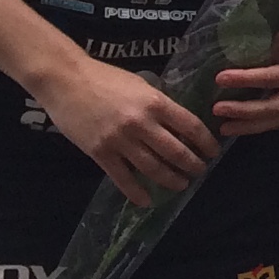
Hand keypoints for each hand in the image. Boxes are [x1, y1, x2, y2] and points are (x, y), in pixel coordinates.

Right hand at [35, 51, 216, 207]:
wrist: (64, 79)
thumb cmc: (104, 77)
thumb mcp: (141, 85)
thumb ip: (159, 105)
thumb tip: (178, 124)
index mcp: (155, 103)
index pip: (191, 127)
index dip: (206, 143)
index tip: (213, 152)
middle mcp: (141, 123)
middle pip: (176, 152)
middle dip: (193, 165)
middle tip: (199, 171)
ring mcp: (120, 140)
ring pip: (153, 168)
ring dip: (171, 179)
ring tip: (181, 184)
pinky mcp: (100, 152)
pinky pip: (123, 178)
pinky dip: (137, 192)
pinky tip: (147, 200)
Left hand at [211, 0, 278, 139]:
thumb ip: (265, 53)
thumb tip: (232, 63)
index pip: (272, 79)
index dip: (245, 80)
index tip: (220, 78)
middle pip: (274, 109)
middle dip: (244, 112)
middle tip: (217, 110)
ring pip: (278, 119)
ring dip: (250, 125)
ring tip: (225, 128)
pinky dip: (260, 122)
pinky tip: (242, 123)